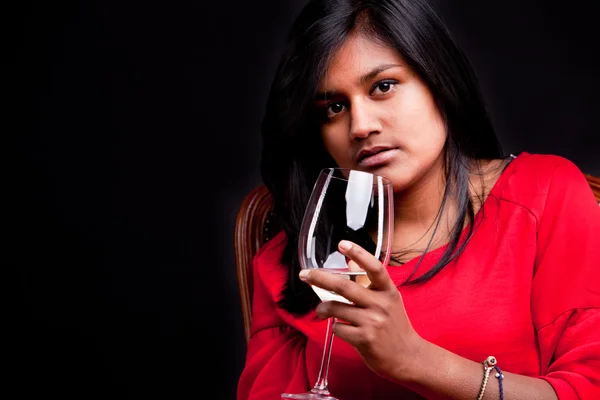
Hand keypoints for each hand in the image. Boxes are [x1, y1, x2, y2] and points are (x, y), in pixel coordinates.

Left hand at [299, 240, 425, 381]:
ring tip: (321, 311)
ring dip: (323, 309)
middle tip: (305, 275)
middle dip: (320, 278)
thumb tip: (350, 261)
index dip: (358, 254)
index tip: (342, 244)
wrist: (408, 357)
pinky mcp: (365, 339)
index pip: (374, 268)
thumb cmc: (395, 326)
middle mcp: (381, 304)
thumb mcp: (387, 300)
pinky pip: (338, 328)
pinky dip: (336, 328)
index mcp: (389, 292)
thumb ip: (369, 282)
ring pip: (336, 308)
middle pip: (345, 286)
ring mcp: (373, 322)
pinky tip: (343, 329)